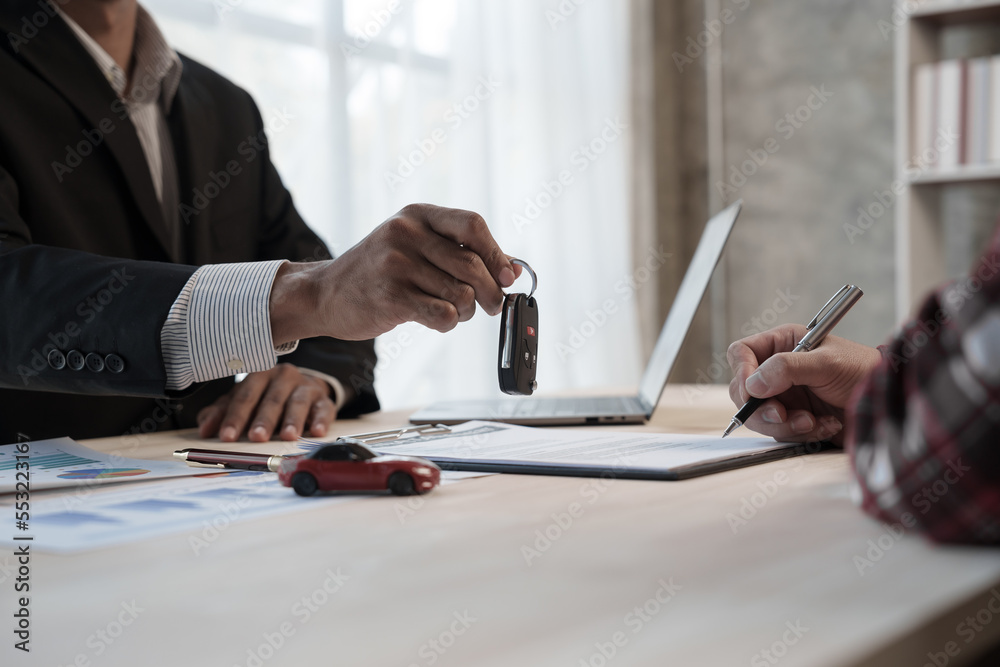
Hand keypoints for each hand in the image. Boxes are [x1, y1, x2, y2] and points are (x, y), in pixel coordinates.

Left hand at [197, 364, 335, 441]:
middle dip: (263, 419)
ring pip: (297, 402)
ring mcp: (305, 386)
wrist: (305, 388)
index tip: (227, 436)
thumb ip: (223, 412)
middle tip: (256, 437)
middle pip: (271, 399)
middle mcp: (283, 376)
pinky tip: (318, 432)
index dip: (235, 416)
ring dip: (292, 420)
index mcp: (260, 375)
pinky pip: (324, 409)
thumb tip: (205, 428)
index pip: (245, 395)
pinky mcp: (324, 400)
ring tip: (287, 436)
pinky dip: (321, 420)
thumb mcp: (245, 401)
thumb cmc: (269, 396)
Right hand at [269, 204, 520, 343]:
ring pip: (461, 295)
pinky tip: (435, 320)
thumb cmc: (379, 272)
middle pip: (472, 265)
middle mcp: (406, 233)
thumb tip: (513, 270)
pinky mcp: (391, 297)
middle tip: (492, 306)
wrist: (325, 294)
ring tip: (450, 311)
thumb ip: (460, 252)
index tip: (508, 276)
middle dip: (491, 292)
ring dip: (465, 311)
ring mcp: (396, 264)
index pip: (472, 224)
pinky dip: (448, 324)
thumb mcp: (414, 247)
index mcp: (416, 215)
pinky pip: (443, 315)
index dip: (497, 253)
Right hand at [726, 324, 881, 444]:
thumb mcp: (826, 363)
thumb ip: (787, 368)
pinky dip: (802, 434)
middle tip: (783, 415)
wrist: (887, 402)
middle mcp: (778, 370)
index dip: (741, 372)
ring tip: (814, 422)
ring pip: (760, 417)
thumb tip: (754, 383)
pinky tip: (824, 425)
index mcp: (782, 345)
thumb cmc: (864, 371)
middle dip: (763, 408)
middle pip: (744, 391)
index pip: (741, 354)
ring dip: (786, 425)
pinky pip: (781, 433)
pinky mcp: (795, 419)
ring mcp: (785, 396)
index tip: (753, 391)